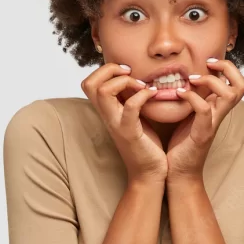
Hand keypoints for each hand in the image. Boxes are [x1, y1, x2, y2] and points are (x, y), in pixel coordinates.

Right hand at [81, 63, 167, 182]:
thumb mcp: (133, 115)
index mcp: (106, 111)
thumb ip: (128, 98)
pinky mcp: (129, 132)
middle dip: (110, 70)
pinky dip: (142, 95)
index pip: (89, 82)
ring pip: (103, 92)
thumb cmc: (145, 143)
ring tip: (142, 85)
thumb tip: (134, 77)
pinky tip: (154, 94)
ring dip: (124, 81)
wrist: (149, 172)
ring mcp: (116, 124)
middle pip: (89, 83)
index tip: (128, 72)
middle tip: (130, 74)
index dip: (106, 70)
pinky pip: (130, 107)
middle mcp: (106, 116)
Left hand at [166, 58, 243, 180]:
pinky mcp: (202, 134)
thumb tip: (184, 77)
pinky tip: (178, 94)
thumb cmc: (182, 144)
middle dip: (227, 68)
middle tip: (207, 65)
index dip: (228, 67)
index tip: (207, 63)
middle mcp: (220, 114)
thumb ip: (193, 98)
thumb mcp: (189, 115)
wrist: (178, 172)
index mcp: (218, 108)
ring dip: (210, 81)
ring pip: (229, 95)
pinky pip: (204, 110)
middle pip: (242, 85)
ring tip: (190, 80)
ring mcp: (213, 124)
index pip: (238, 82)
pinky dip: (191, 97)